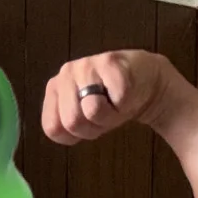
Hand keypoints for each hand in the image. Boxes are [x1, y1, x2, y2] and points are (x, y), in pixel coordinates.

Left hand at [42, 50, 171, 146]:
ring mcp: (86, 65)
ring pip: (93, 111)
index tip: (88, 123)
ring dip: (111, 116)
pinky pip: (117, 101)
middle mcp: (65, 73)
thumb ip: (66, 127)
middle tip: (105, 113)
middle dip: (94, 127)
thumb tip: (68, 125)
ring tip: (115, 103)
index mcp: (54, 89)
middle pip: (72, 121)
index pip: (53, 128)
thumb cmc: (111, 103)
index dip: (75, 136)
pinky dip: (126, 104)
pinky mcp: (110, 62)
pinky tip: (126, 93)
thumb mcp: (84, 121)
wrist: (145, 81)